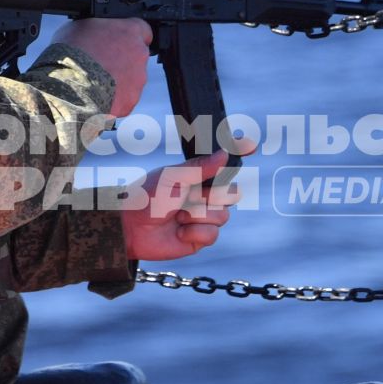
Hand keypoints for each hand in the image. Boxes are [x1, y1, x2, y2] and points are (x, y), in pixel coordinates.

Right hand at [53, 17, 151, 118]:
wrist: (68, 86)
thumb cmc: (72, 52)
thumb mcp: (81, 26)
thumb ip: (99, 27)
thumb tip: (97, 30)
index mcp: (130, 31)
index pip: (142, 30)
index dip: (128, 37)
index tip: (118, 41)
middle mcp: (140, 54)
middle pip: (137, 56)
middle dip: (122, 60)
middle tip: (102, 63)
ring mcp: (138, 79)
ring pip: (132, 79)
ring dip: (118, 79)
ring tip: (95, 81)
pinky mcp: (131, 100)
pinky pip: (124, 98)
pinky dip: (114, 97)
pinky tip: (96, 95)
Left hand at [121, 143, 252, 261]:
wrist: (130, 228)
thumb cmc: (146, 198)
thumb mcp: (173, 177)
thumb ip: (200, 167)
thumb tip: (224, 154)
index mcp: (196, 178)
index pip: (223, 169)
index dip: (238, 156)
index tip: (252, 144)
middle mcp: (202, 198)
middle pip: (230, 195)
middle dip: (211, 197)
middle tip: (190, 197)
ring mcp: (201, 218)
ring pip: (222, 217)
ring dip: (198, 216)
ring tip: (177, 216)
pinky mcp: (198, 239)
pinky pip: (212, 235)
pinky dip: (194, 232)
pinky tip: (179, 231)